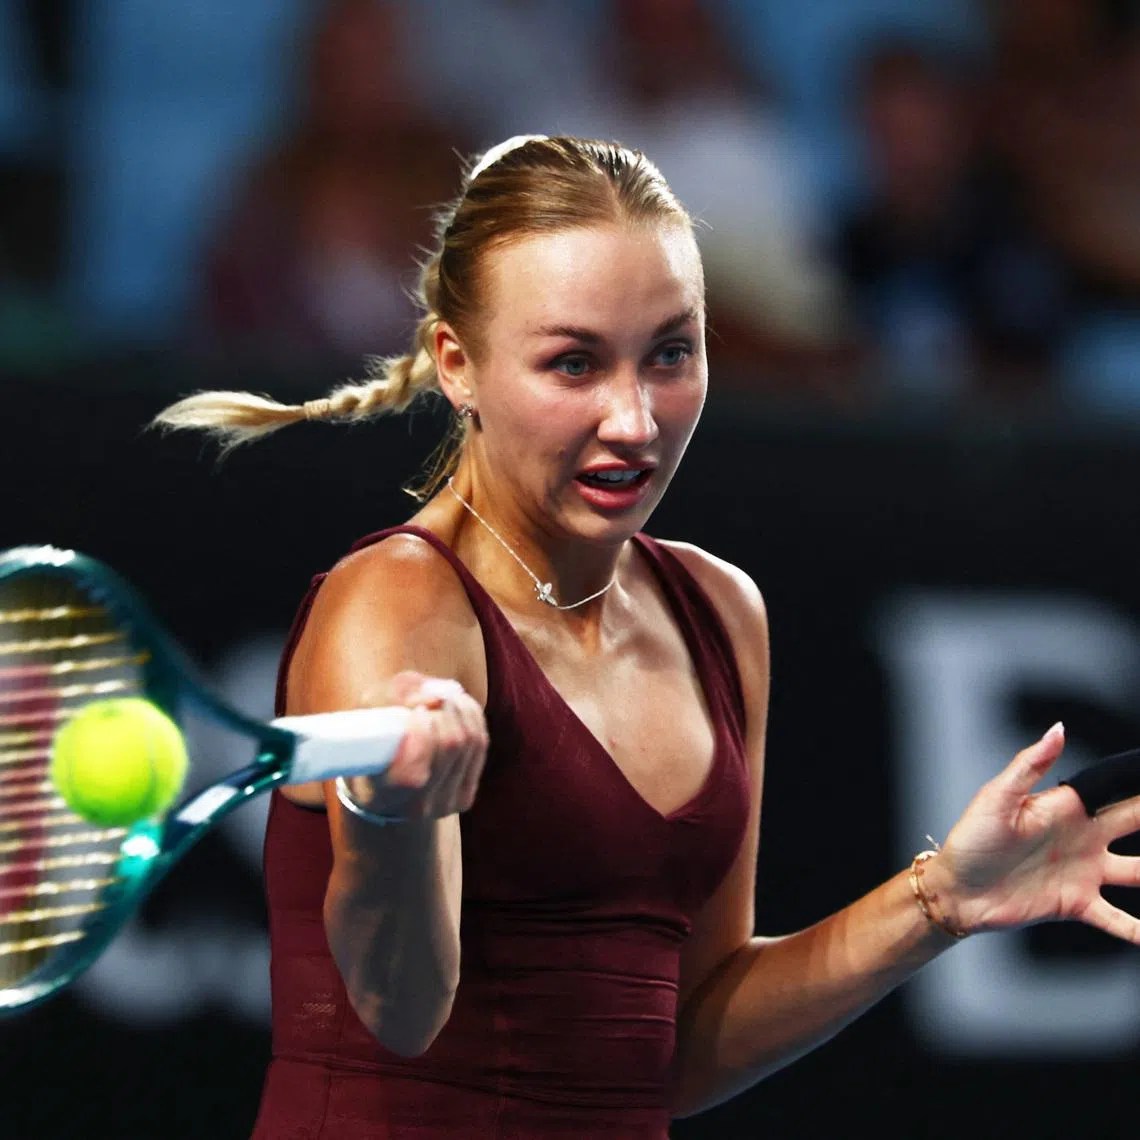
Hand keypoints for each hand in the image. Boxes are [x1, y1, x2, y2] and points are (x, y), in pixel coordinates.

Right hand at [341, 671, 487, 820]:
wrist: (381, 792)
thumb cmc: (370, 743)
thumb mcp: (367, 713)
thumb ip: (394, 698)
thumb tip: (434, 697)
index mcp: (382, 794)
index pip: (411, 773)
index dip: (420, 733)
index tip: (415, 712)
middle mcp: (417, 807)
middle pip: (450, 744)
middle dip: (444, 711)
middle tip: (430, 698)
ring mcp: (445, 804)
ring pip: (470, 742)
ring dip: (460, 709)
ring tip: (443, 697)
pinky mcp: (464, 797)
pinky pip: (480, 745)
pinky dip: (472, 717)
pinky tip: (458, 705)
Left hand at [924, 723, 1139, 942]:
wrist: (956, 889)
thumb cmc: (972, 838)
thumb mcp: (998, 797)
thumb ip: (1029, 764)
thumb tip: (1059, 728)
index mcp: (1068, 807)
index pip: (1115, 790)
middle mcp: (1085, 837)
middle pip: (1138, 824)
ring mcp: (1085, 873)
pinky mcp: (1077, 904)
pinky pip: (1119, 920)